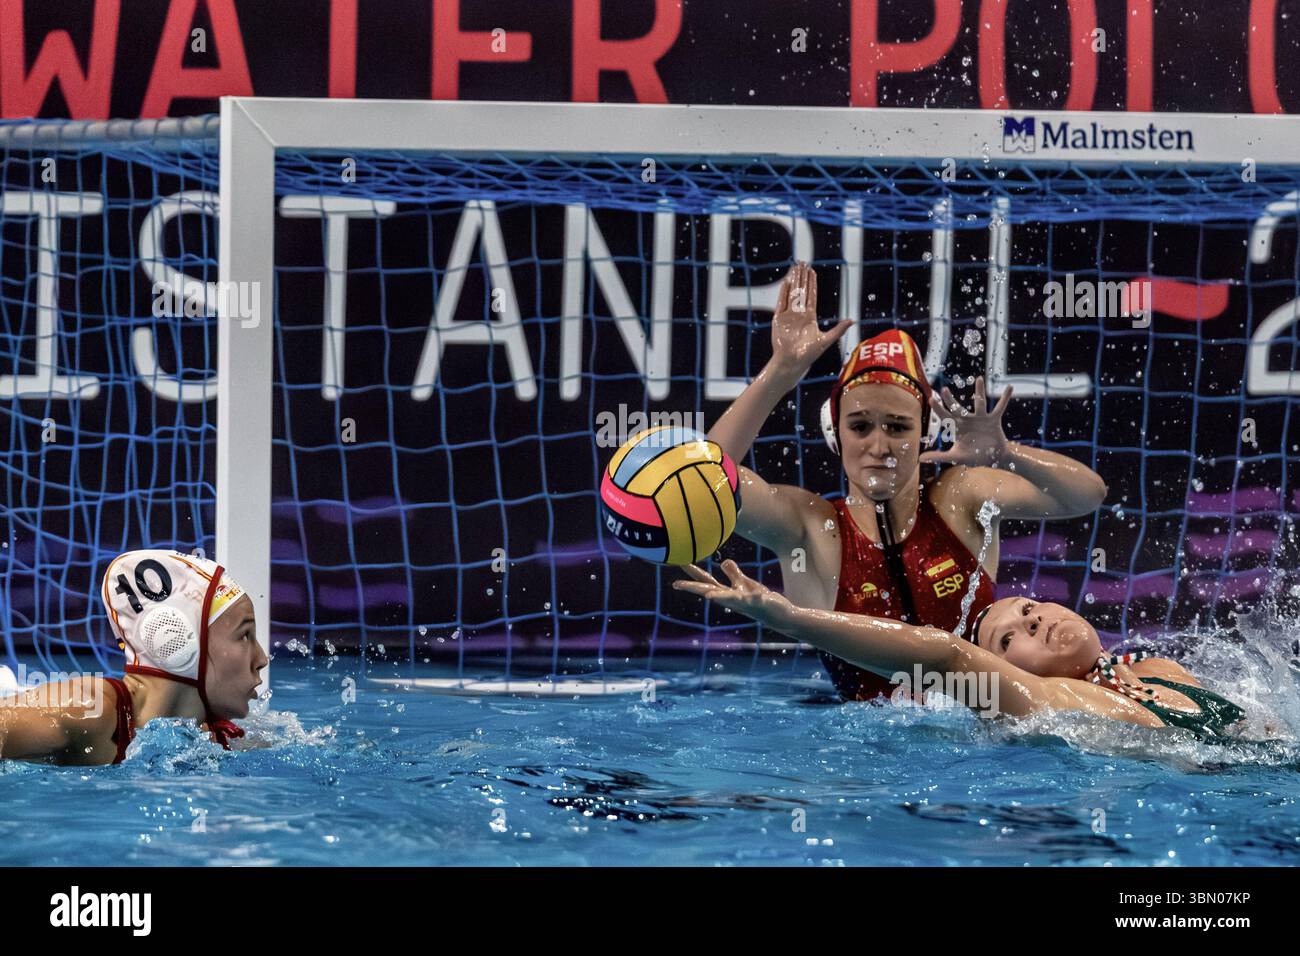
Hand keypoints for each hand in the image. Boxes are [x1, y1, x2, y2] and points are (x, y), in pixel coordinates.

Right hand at [672, 559, 793, 627]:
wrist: (778, 615)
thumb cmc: (760, 600)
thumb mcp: (745, 584)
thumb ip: (734, 574)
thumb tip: (723, 562)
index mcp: (727, 593)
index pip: (706, 582)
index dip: (692, 574)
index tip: (678, 563)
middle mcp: (732, 599)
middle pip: (710, 591)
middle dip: (694, 588)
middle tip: (676, 584)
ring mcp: (745, 602)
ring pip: (730, 599)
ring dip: (719, 597)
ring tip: (707, 596)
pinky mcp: (760, 602)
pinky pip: (755, 599)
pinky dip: (752, 597)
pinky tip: (754, 594)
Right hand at [769, 262, 851, 380]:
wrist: (792, 362)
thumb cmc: (809, 354)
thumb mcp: (826, 340)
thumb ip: (838, 329)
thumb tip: (852, 321)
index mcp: (810, 317)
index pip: (811, 295)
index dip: (812, 283)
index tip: (812, 271)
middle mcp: (799, 314)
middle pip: (801, 291)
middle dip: (802, 277)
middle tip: (803, 263)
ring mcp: (788, 315)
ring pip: (792, 294)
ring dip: (794, 281)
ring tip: (795, 268)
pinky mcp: (778, 319)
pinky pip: (781, 302)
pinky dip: (783, 292)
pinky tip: (786, 282)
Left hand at [920, 376, 1011, 467]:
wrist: (993, 458)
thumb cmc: (973, 457)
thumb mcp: (956, 456)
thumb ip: (940, 456)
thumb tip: (920, 458)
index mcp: (957, 428)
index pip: (945, 416)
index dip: (938, 408)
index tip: (931, 398)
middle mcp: (968, 420)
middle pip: (957, 407)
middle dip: (950, 399)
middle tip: (943, 389)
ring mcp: (981, 419)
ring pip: (979, 402)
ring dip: (979, 391)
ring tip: (979, 378)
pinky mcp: (994, 420)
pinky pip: (1000, 407)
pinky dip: (1005, 398)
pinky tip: (1010, 388)